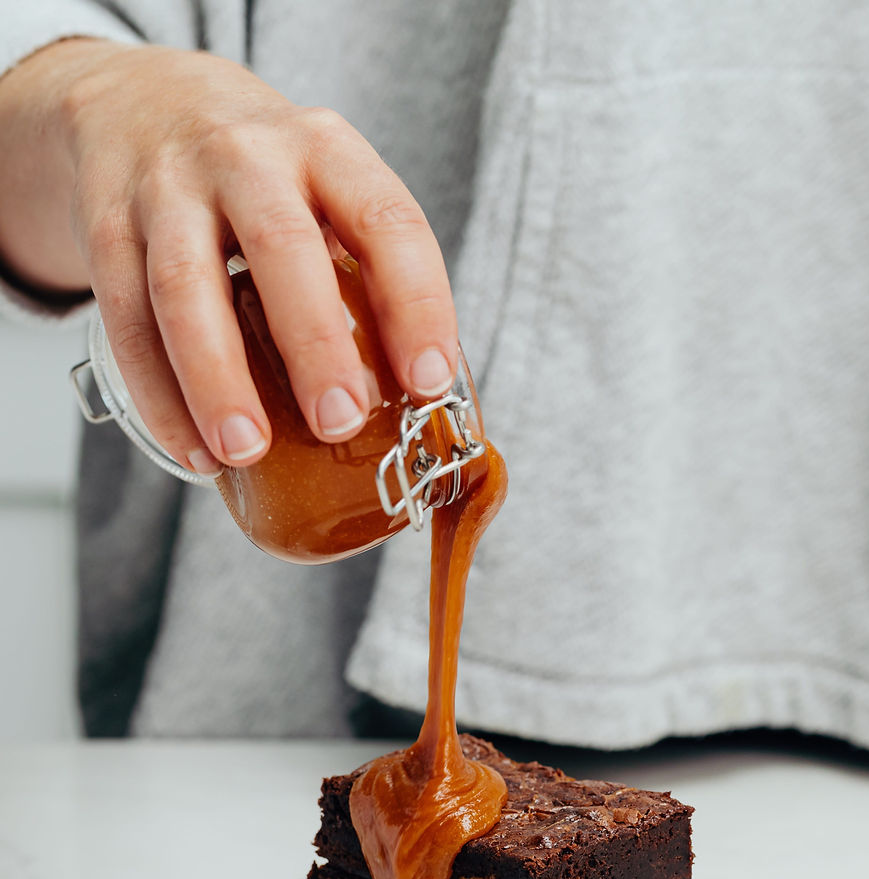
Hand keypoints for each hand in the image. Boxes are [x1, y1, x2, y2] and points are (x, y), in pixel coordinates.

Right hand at [0, 40, 457, 472]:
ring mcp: (167, 188)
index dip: (417, 303)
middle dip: (314, 342)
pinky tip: (192, 449)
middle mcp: (246, 156)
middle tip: (339, 423)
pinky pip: (126, 319)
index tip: (429, 383)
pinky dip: (159, 394)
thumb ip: (363, 275)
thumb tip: (413, 405)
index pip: (386, 220)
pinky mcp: (106, 226)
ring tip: (245, 452)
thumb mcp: (321, 191)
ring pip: (186, 287)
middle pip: (281, 244)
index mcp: (325, 150)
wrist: (135, 103)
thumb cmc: (259, 179)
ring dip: (217, 379)